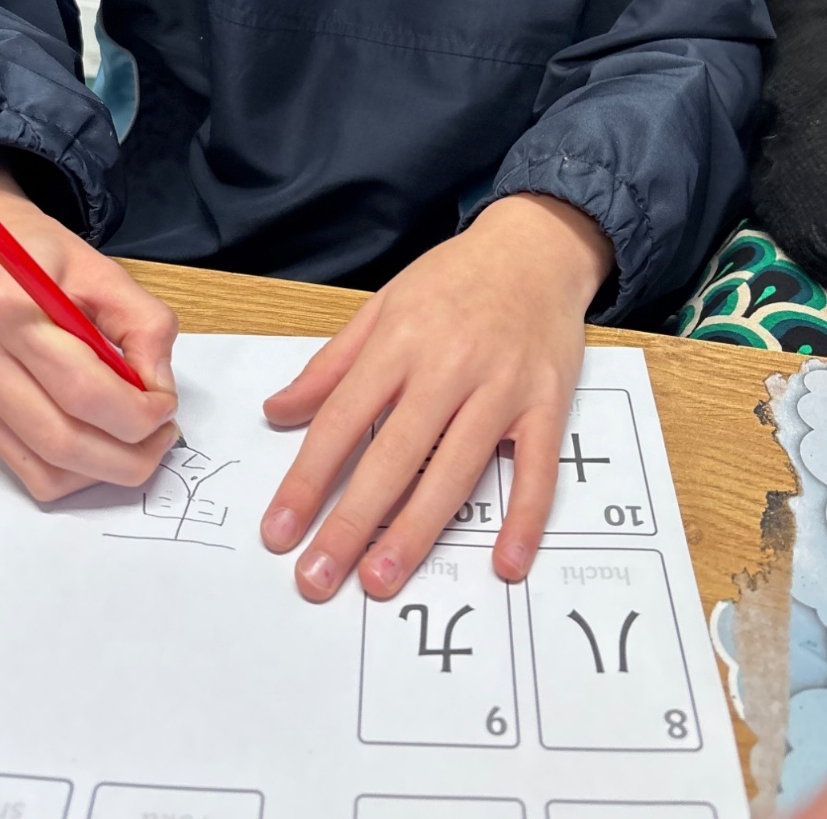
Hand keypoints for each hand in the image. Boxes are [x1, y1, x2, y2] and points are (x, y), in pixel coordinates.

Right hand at [0, 152, 181, 500]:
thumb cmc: (35, 251)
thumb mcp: (100, 267)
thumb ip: (144, 322)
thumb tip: (160, 388)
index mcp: (12, 311)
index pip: (83, 390)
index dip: (139, 411)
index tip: (168, 403)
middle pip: (63, 442)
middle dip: (129, 456)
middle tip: (164, 435)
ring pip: (45, 470)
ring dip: (104, 472)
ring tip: (139, 442)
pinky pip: (26, 469)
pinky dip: (74, 472)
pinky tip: (101, 443)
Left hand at [259, 193, 613, 601]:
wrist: (535, 246)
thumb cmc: (453, 279)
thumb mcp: (382, 306)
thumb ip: (331, 365)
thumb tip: (278, 412)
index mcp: (399, 341)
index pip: (342, 420)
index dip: (307, 480)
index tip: (279, 532)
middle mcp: (449, 365)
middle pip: (394, 455)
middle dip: (353, 522)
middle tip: (319, 579)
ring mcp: (502, 386)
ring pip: (456, 469)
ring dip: (418, 531)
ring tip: (381, 580)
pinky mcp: (548, 403)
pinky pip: (538, 468)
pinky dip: (525, 517)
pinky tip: (504, 563)